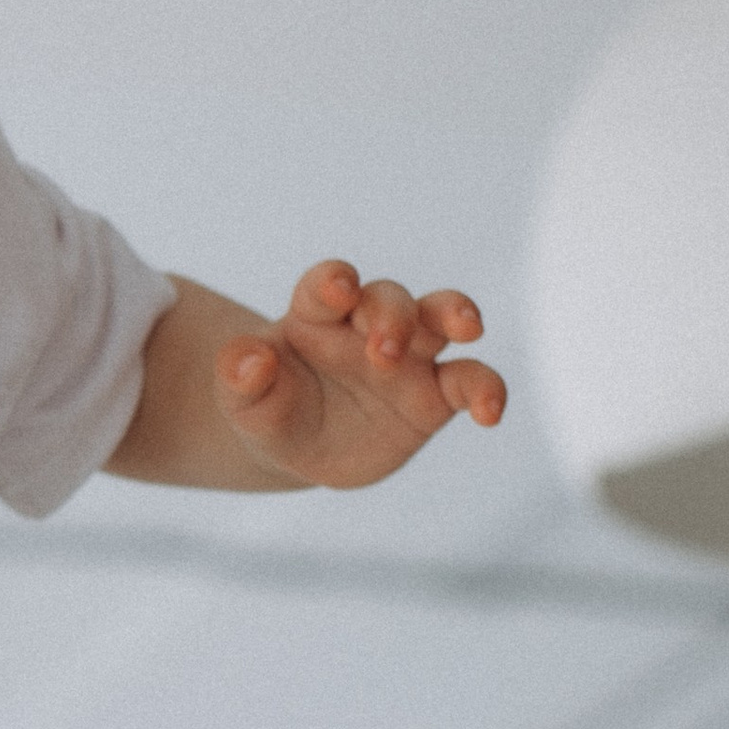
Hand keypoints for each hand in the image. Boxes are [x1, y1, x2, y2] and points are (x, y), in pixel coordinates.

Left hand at [218, 263, 505, 485]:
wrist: (300, 447)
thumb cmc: (270, 408)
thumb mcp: (242, 401)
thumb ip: (239, 378)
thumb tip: (250, 359)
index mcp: (316, 314)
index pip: (328, 284)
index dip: (335, 282)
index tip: (338, 290)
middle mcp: (367, 324)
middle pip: (389, 298)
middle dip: (391, 315)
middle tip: (383, 352)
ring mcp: (408, 355)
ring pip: (441, 316)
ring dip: (455, 314)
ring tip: (467, 328)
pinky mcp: (436, 394)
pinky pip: (472, 381)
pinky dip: (488, 390)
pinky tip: (489, 413)